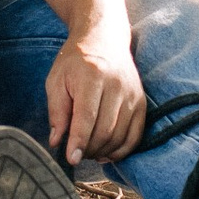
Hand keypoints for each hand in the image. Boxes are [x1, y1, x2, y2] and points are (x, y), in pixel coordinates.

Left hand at [46, 27, 146, 160]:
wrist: (104, 40)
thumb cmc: (75, 61)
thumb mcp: (56, 80)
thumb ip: (56, 111)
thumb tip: (57, 142)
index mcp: (93, 76)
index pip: (86, 117)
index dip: (78, 141)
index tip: (71, 159)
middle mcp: (117, 85)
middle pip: (105, 130)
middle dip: (88, 149)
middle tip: (75, 153)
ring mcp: (132, 94)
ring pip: (119, 136)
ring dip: (102, 151)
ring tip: (87, 151)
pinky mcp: (142, 102)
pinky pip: (135, 135)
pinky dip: (121, 150)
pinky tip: (106, 154)